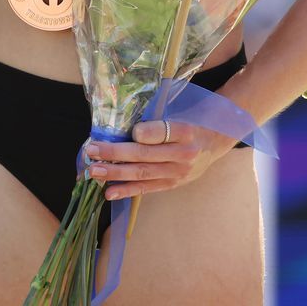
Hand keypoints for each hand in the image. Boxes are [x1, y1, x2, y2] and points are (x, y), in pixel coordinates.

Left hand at [79, 120, 231, 200]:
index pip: (162, 132)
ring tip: (94, 170)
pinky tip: (109, 192)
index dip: (144, 132)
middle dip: (115, 153)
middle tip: (92, 150)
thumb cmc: (188, 125)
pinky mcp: (172, 184)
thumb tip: (123, 127)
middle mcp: (183, 154)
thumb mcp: (178, 115)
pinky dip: (127, 190)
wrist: (214, 144)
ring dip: (115, 173)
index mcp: (185, 131)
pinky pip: (147, 188)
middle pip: (145, 154)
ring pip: (143, 173)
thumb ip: (156, 121)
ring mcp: (178, 172)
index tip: (130, 131)